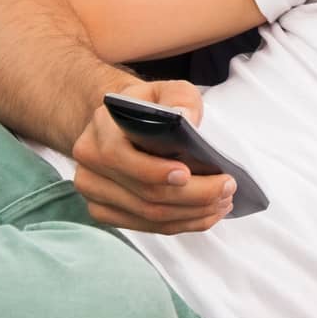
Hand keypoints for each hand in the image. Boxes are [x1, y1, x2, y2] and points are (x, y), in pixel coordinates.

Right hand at [70, 79, 233, 232]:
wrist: (121, 126)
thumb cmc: (148, 107)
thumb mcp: (166, 90)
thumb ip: (179, 99)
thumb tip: (186, 118)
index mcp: (99, 131)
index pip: (121, 157)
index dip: (155, 171)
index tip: (189, 174)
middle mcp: (89, 165)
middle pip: (145, 194)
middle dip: (193, 195)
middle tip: (227, 188)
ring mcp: (94, 193)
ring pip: (149, 216)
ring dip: (192, 213)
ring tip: (223, 202)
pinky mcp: (104, 212)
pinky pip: (147, 227)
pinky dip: (182, 223)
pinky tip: (206, 213)